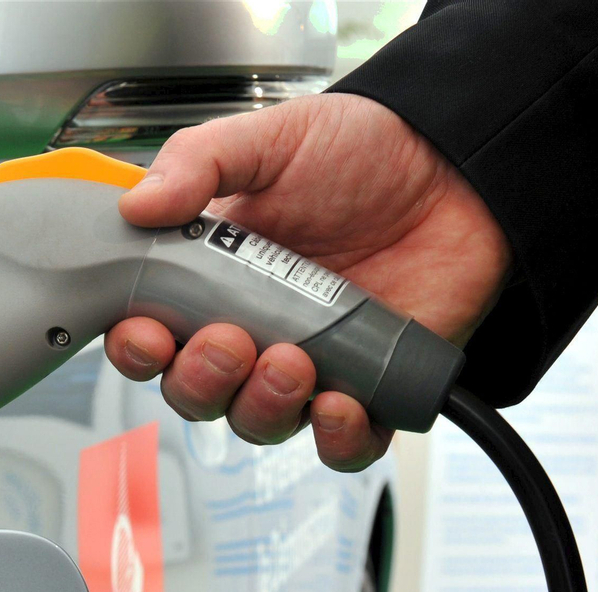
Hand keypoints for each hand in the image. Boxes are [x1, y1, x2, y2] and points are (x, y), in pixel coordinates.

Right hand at [106, 93, 510, 470]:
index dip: (139, 349)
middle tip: (229, 341)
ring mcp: (310, 365)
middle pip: (197, 393)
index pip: (151, 336)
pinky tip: (338, 405)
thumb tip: (136, 203)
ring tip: (291, 362)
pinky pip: (343, 446)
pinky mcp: (370, 389)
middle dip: (200, 381)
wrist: (461, 168)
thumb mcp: (271, 139)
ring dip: (262, 405)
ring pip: (259, 422)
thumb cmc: (365, 153)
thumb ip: (198, 162)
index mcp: (211, 279)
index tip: (147, 334)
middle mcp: (253, 331)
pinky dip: (336, 440)